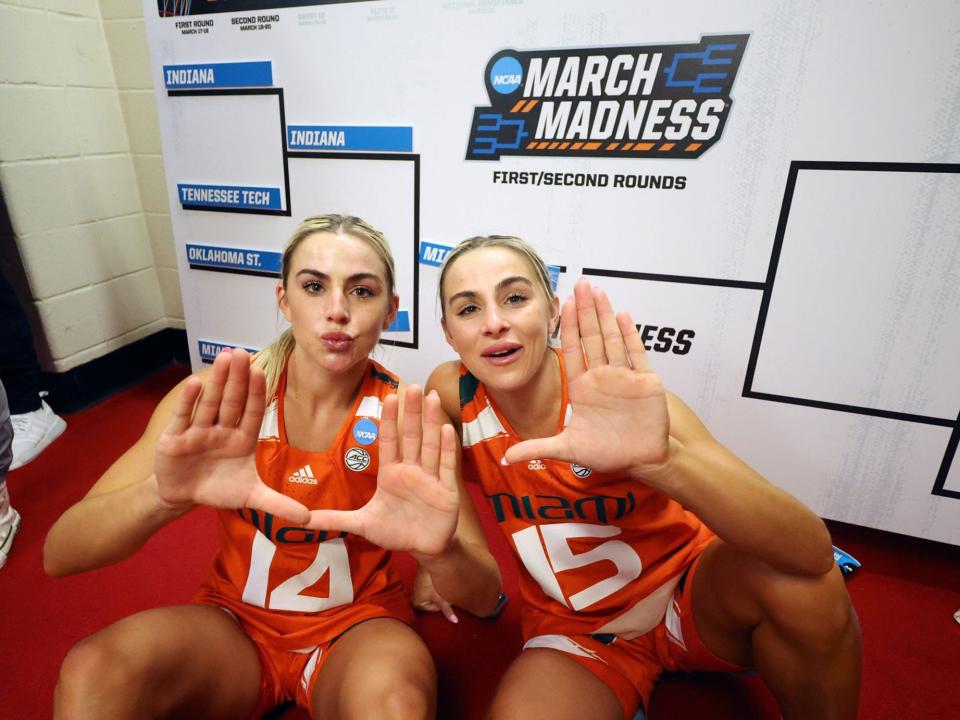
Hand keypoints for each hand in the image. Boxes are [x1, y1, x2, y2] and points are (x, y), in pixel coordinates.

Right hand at [154, 349, 309, 523]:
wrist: (182, 495)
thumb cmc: (218, 488)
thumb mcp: (250, 497)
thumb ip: (279, 504)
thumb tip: (309, 519)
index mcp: (242, 439)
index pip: (251, 412)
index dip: (256, 393)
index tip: (262, 372)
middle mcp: (222, 429)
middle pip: (231, 401)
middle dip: (237, 378)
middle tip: (242, 353)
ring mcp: (199, 431)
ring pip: (210, 403)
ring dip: (216, 381)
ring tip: (223, 358)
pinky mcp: (176, 437)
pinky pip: (184, 416)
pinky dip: (188, 401)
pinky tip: (194, 382)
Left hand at [306, 386, 459, 556]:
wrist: (424, 548)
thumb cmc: (395, 531)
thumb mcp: (363, 524)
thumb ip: (336, 519)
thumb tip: (304, 520)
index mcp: (391, 474)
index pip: (389, 441)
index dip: (388, 420)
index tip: (388, 396)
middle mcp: (411, 470)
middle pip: (411, 436)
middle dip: (411, 412)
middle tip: (411, 386)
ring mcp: (430, 479)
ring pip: (430, 445)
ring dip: (431, 421)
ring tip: (431, 397)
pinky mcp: (447, 491)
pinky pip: (446, 466)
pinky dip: (447, 448)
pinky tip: (447, 428)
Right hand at [412, 565, 458, 623]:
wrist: (428, 560)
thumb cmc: (431, 580)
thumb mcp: (440, 597)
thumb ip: (447, 610)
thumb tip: (454, 621)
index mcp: (418, 604)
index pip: (437, 609)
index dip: (445, 602)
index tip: (445, 594)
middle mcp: (416, 597)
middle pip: (436, 602)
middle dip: (442, 597)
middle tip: (444, 588)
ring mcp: (419, 588)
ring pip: (436, 594)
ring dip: (440, 590)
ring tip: (441, 583)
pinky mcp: (422, 581)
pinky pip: (433, 587)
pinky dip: (437, 584)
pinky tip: (438, 579)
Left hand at [504, 279, 672, 480]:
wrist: (642, 461)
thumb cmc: (608, 454)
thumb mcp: (568, 449)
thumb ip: (538, 448)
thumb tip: (507, 456)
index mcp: (582, 388)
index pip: (572, 349)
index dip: (567, 327)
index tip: (562, 304)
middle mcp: (602, 377)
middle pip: (591, 336)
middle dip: (584, 310)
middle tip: (580, 284)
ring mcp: (624, 376)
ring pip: (612, 338)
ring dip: (605, 315)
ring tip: (597, 291)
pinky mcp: (645, 381)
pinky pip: (637, 353)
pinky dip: (630, 334)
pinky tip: (622, 315)